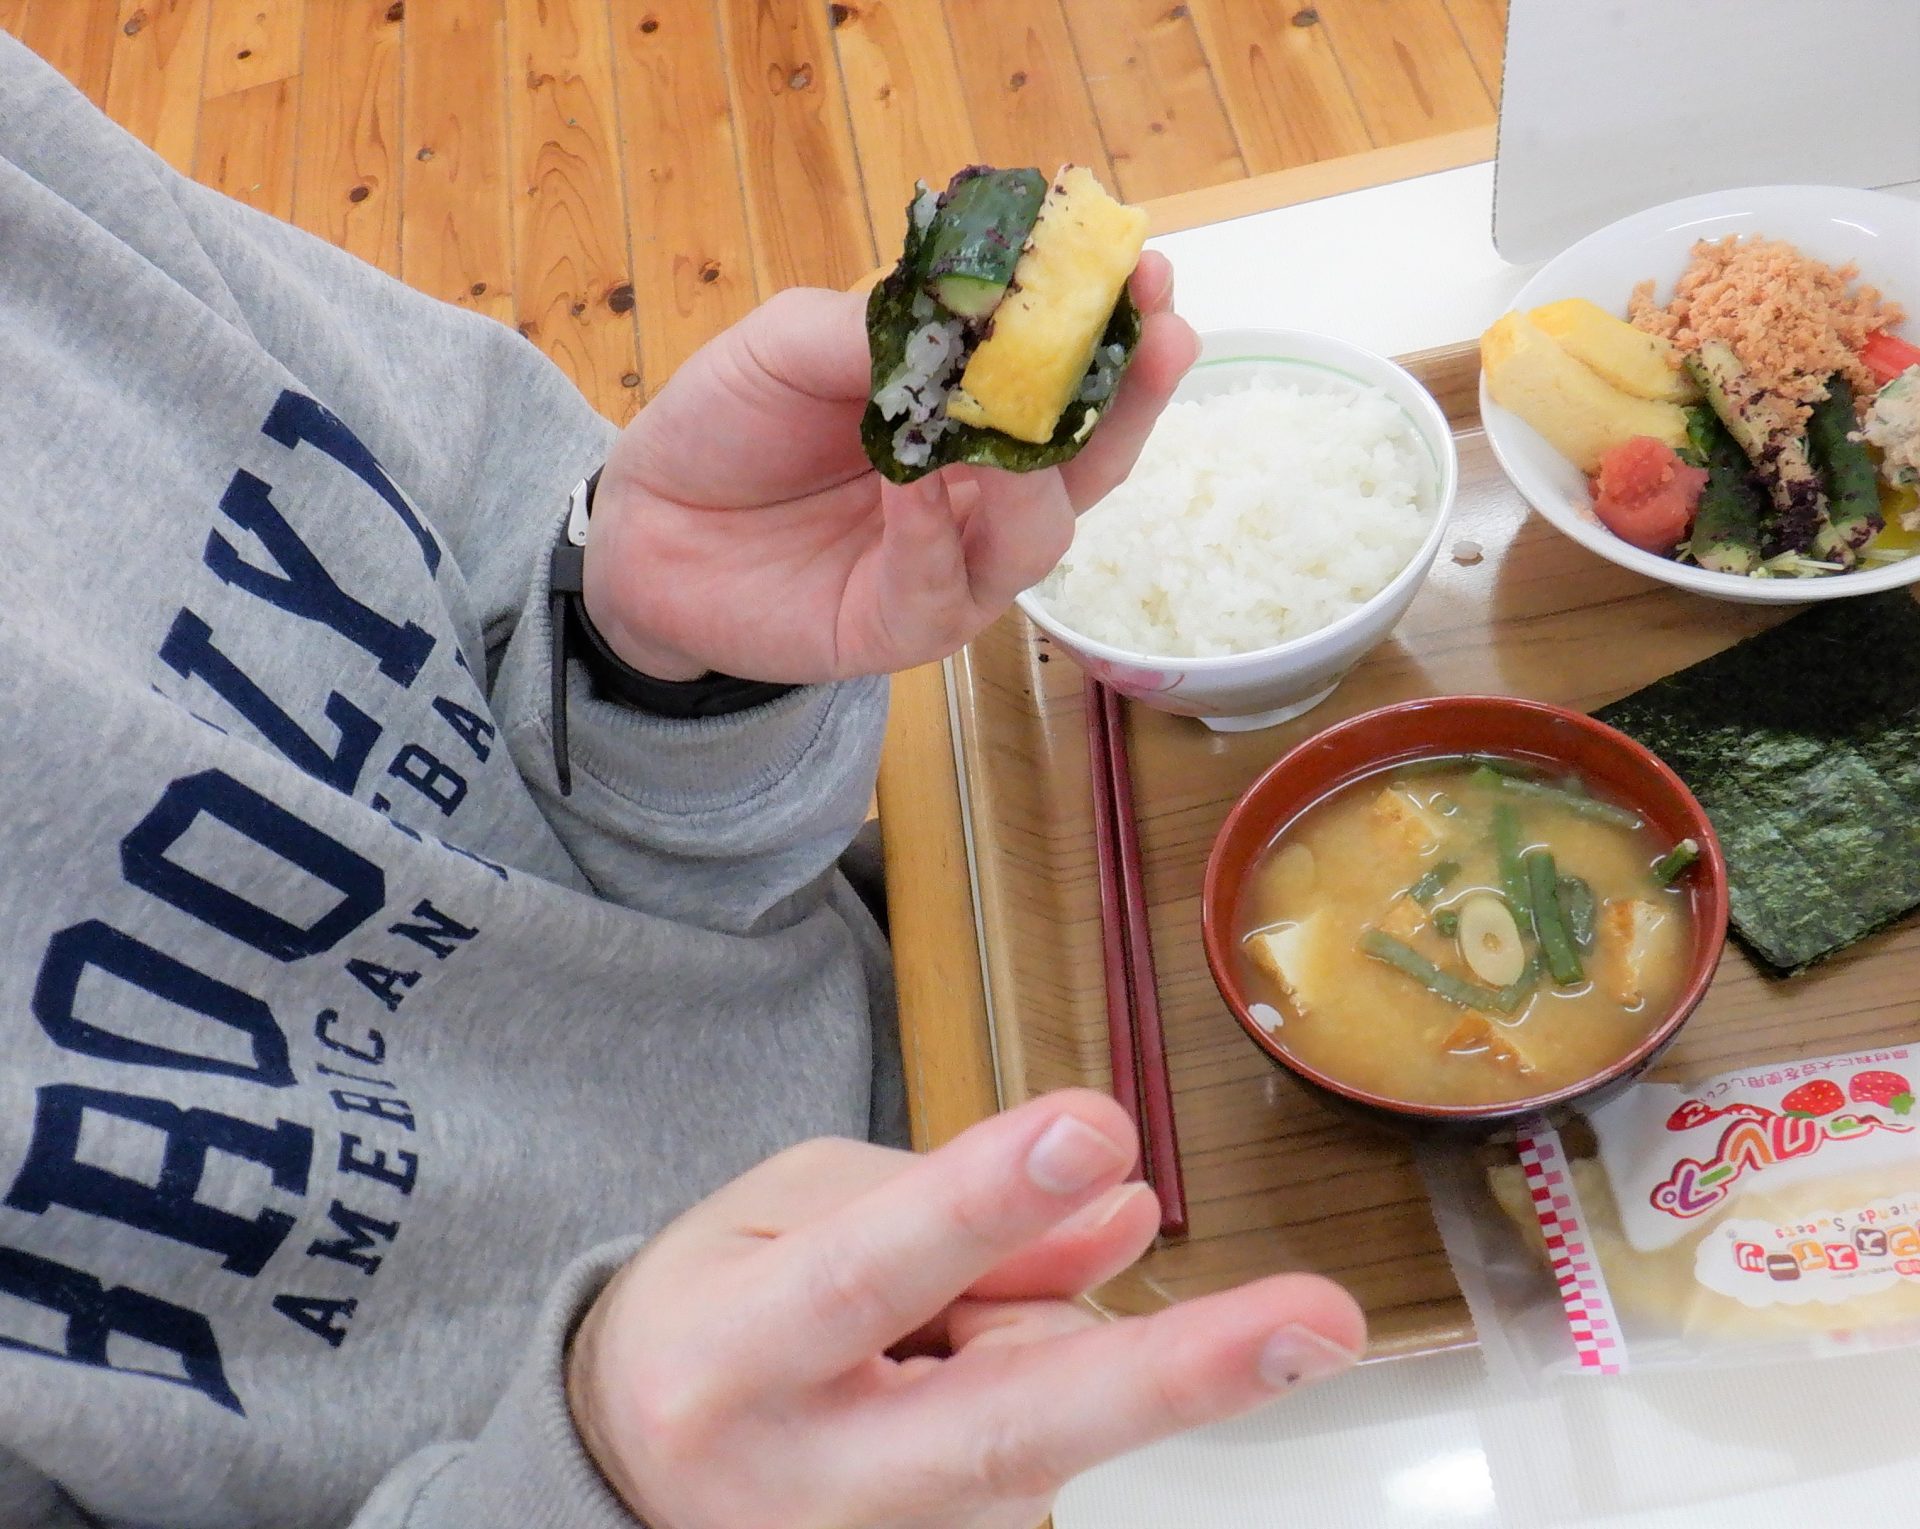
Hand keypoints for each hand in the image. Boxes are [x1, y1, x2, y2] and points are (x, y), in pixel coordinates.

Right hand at [566, 1090, 1364, 1528]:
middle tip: (1319, 1323)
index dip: (986, 1201)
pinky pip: (1043, 1460)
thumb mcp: (791, 1209)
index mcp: (732, 1355)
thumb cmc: (721, 1313)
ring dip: (1033, 1335)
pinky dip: (1034, 1384)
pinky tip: (949, 1383)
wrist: (630, 1471)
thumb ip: (953, 1204)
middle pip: (1008, 1426)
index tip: (1095, 1129)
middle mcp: (808, 1486)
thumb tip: (1124, 1213)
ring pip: (1044, 1413)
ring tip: (926, 1333)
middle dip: (1173, 1374)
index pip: (874, 1268)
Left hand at [581, 257, 1197, 681]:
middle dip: (1129, 401)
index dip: (1121, 335)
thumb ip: (882, 326)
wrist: (647, 521)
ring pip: (1036, 539)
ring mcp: (950, 568)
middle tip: (1157, 336)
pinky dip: (935, 536)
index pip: (1073, 383)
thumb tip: (972, 312)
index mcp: (974, 416)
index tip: (1151, 276)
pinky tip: (918, 483)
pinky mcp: (897, 627)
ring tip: (1013, 421)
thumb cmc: (732, 422)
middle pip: (1088, 463)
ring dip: (1036, 479)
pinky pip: (942, 590)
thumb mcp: (797, 342)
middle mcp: (984, 496)